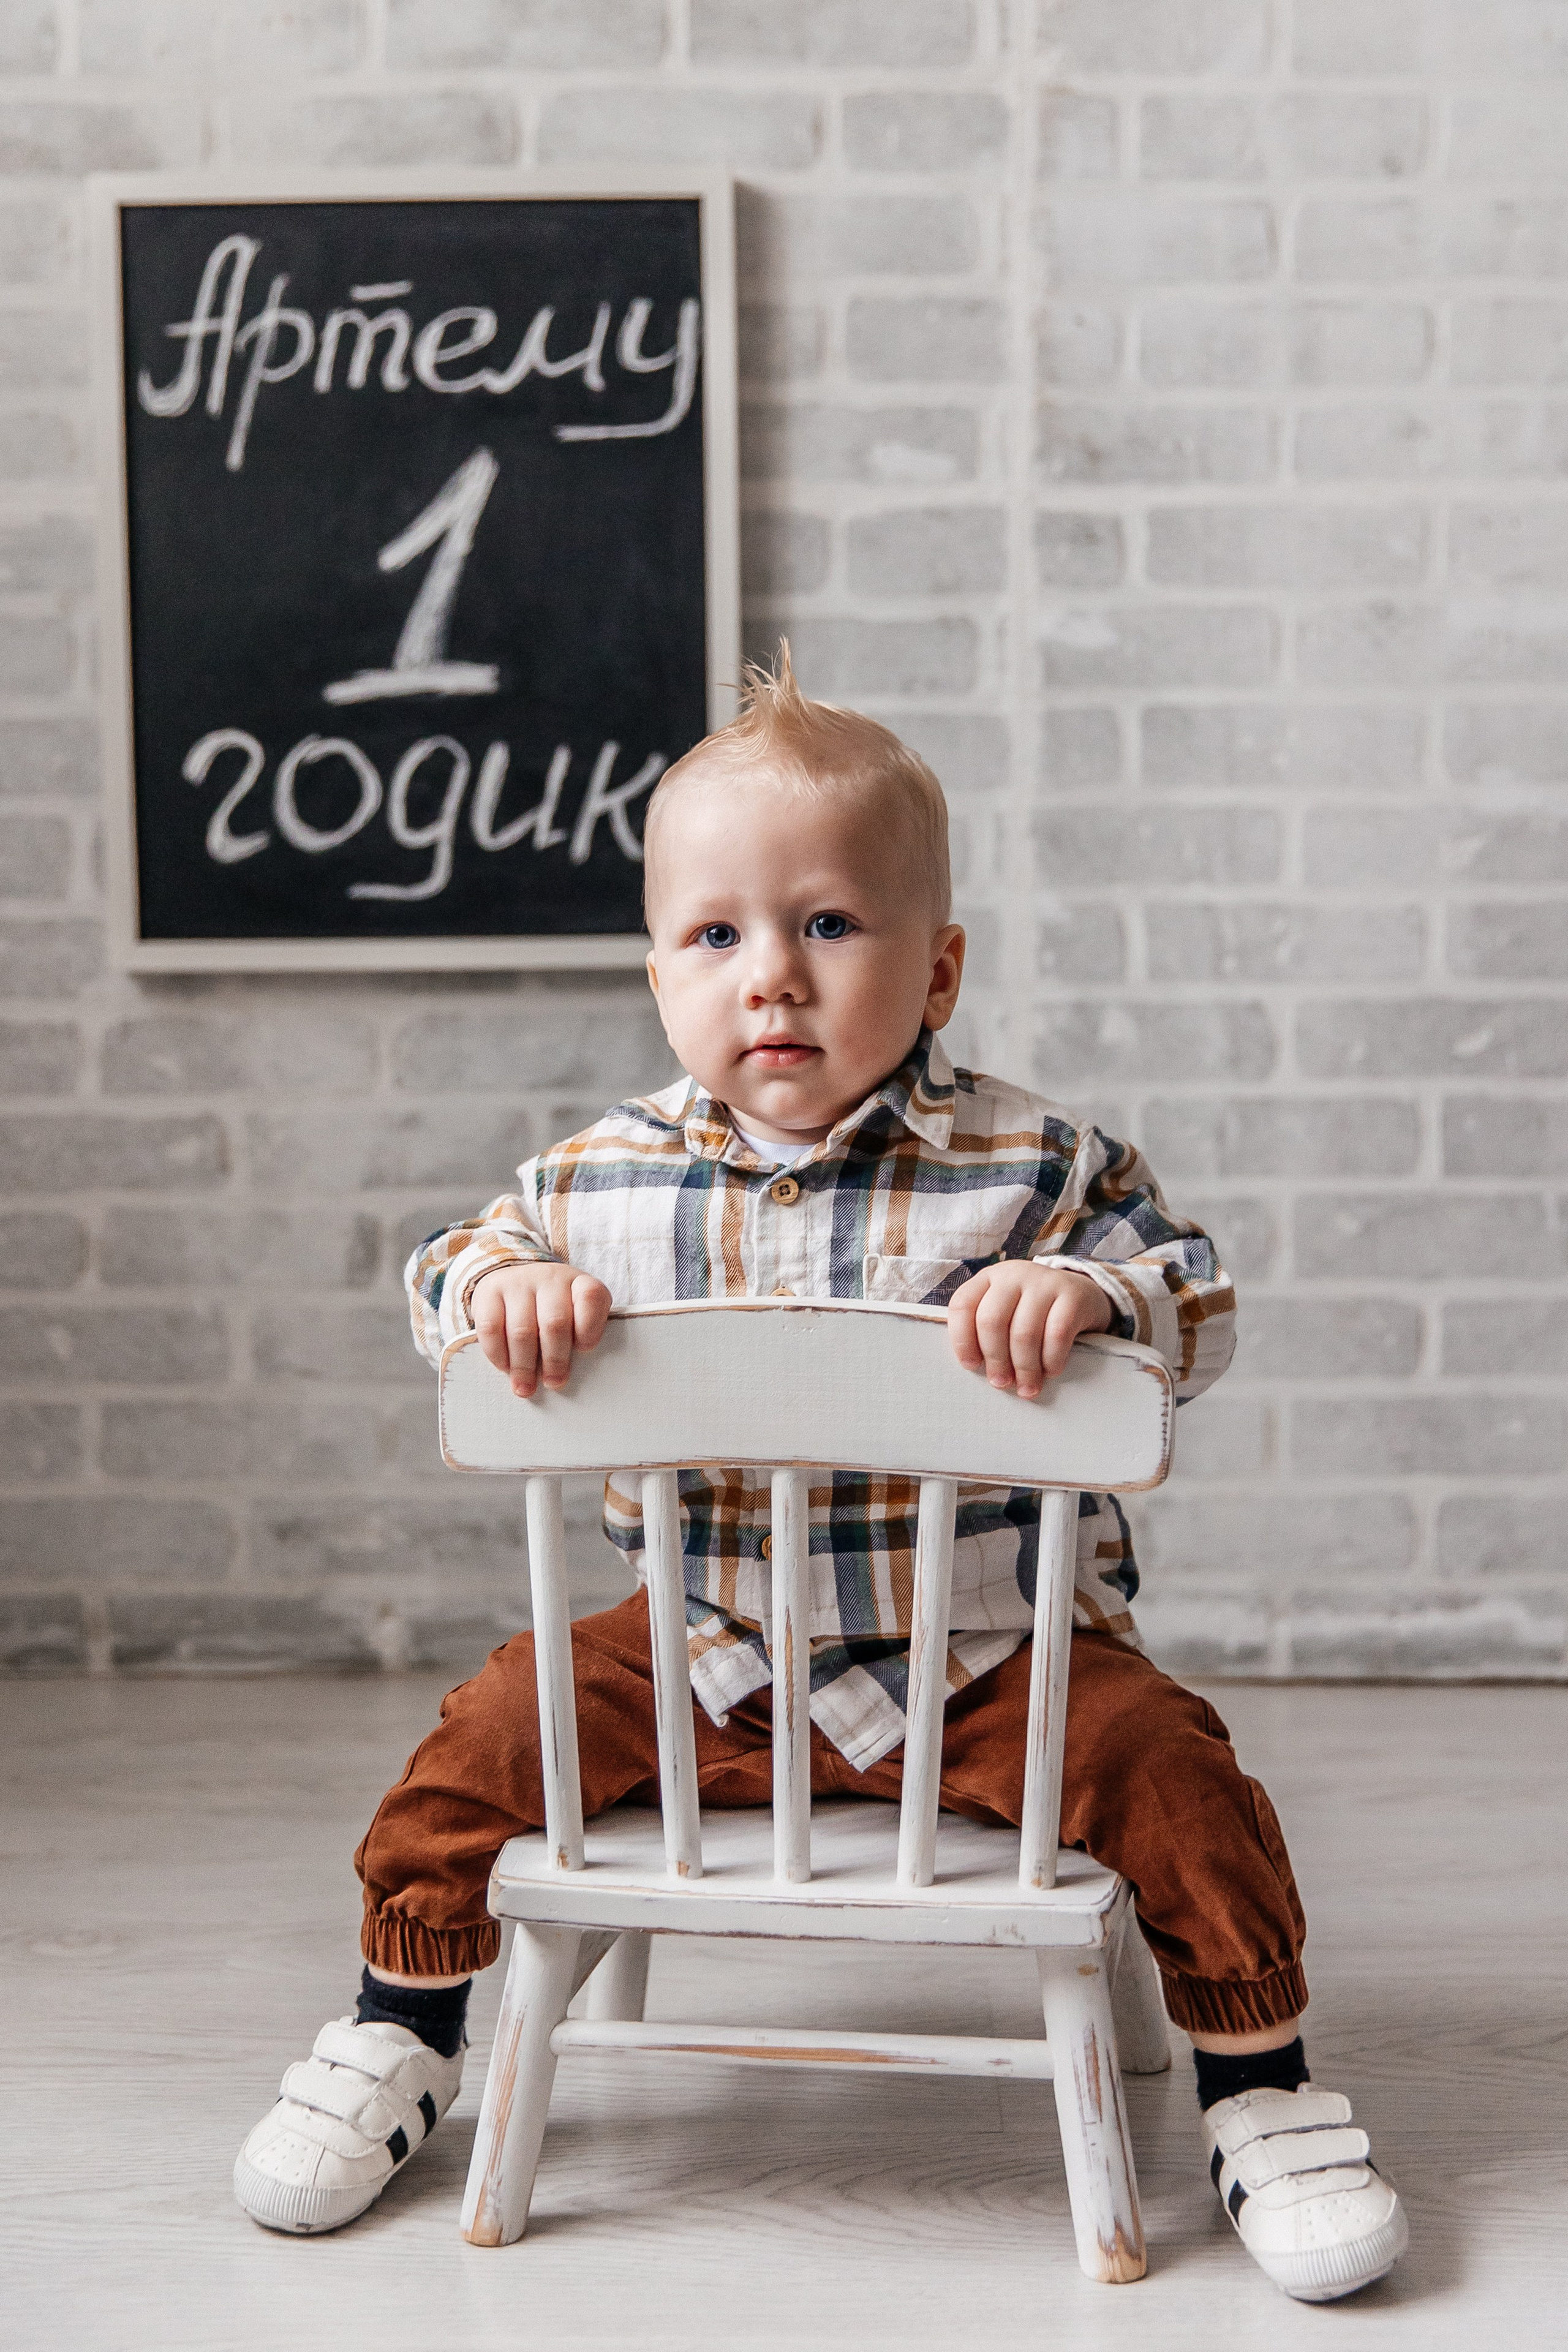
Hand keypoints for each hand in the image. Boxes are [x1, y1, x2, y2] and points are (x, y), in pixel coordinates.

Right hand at [470, 1262, 611, 1397]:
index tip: (584, 1351)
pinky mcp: (490, 1291)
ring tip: (526, 1386)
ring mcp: (518, 1282)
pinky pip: (491, 1329)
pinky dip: (499, 1354)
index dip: (590, 1327)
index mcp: (579, 1283)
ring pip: (522, 1330)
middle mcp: (550, 1278)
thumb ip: (582, 1334)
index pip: (591, 1297)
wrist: (519, 1280)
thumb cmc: (554, 1307)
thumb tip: (568, 1373)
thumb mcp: (577, 1311)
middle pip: (554, 1323)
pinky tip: (506, 1368)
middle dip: (555, 1359)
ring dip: (524, 1365)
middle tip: (554, 1382)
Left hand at [947, 1262, 1111, 1399]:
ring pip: (1024, 1332)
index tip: (971, 1366)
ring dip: (1024, 1368)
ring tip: (1027, 1388)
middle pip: (992, 1321)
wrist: (1082, 1295)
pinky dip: (1051, 1360)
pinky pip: (1057, 1335)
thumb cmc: (1034, 1312)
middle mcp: (1014, 1275)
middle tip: (1001, 1383)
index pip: (963, 1304)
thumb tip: (978, 1369)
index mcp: (989, 1278)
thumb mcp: (1007, 1310)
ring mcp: (1045, 1282)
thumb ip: (987, 1330)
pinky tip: (1050, 1372)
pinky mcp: (1073, 1296)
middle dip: (995, 1359)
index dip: (962, 1339)